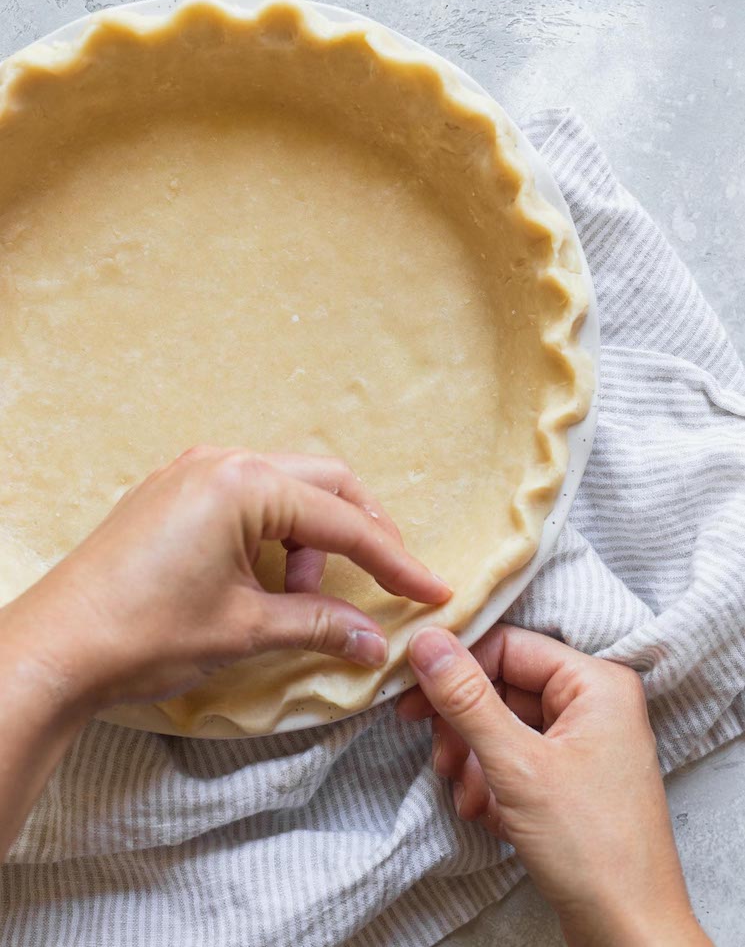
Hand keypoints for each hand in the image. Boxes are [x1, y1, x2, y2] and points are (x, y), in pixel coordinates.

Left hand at [3, 447, 449, 710]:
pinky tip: (267, 579)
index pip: (343, 522)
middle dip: (362, 534)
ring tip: (300, 598)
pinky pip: (246, 497)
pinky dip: (274, 534)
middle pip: (324, 485)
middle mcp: (221, 461)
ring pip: (286, 489)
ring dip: (312, 539)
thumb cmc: (144, 634)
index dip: (395, 561)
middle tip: (387, 582)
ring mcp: (192, 470)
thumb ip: (319, 624)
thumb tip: (373, 642)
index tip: (432, 590)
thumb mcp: (244, 629)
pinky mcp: (173, 491)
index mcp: (244, 484)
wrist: (54, 649)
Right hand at [398, 625, 710, 946]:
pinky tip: (487, 813)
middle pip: (503, 686)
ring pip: (504, 725)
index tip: (411, 694)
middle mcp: (594, 703)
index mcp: (596, 683)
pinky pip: (516, 757)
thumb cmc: (590, 848)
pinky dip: (492, 782)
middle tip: (439, 757)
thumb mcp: (516, 766)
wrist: (627, 933)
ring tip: (467, 797)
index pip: (509, 646)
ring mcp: (584, 742)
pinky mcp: (571, 777)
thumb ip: (467, 699)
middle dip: (465, 726)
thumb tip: (427, 641)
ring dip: (474, 760)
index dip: (457, 668)